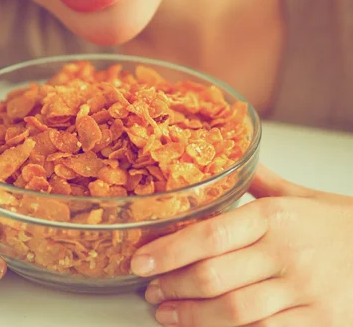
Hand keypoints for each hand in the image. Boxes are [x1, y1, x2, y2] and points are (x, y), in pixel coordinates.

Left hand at [131, 164, 352, 326]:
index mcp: (275, 216)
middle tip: (149, 290)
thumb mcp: (301, 196)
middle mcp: (286, 253)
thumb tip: (233, 162)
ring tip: (166, 313)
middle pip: (215, 275)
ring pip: (236, 311)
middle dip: (174, 286)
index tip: (141, 261)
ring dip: (193, 317)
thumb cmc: (340, 222)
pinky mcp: (320, 322)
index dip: (170, 250)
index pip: (211, 234)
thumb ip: (261, 182)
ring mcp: (303, 291)